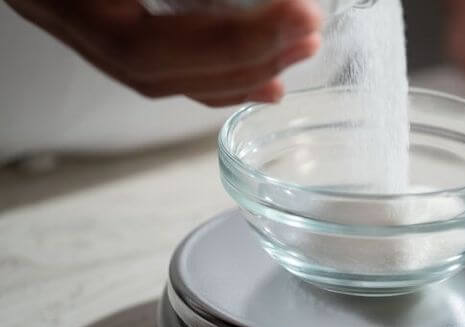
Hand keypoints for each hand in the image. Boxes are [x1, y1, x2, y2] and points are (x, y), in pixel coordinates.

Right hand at [5, 0, 322, 105]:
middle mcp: (50, 2)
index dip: (230, 41)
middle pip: (149, 68)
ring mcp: (64, 9)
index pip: (144, 42)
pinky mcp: (89, 8)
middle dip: (241, 60)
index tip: (298, 14)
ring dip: (231, 71)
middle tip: (307, 35)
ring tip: (295, 51)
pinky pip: (147, 57)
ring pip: (149, 73)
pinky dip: (208, 71)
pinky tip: (258, 74)